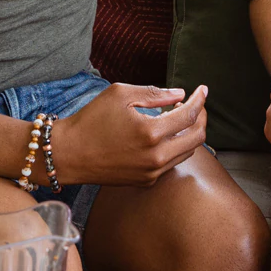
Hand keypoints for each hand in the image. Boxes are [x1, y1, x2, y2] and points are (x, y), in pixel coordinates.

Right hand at [52, 83, 207, 186]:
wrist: (68, 154)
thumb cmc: (91, 120)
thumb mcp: (120, 94)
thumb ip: (155, 93)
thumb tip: (180, 93)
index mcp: (151, 133)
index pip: (189, 114)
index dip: (199, 99)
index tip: (202, 89)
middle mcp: (156, 157)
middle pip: (198, 137)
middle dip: (201, 117)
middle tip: (196, 103)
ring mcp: (152, 172)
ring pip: (188, 152)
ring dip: (190, 132)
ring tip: (180, 115)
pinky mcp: (145, 181)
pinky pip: (172, 162)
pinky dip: (177, 146)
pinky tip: (167, 133)